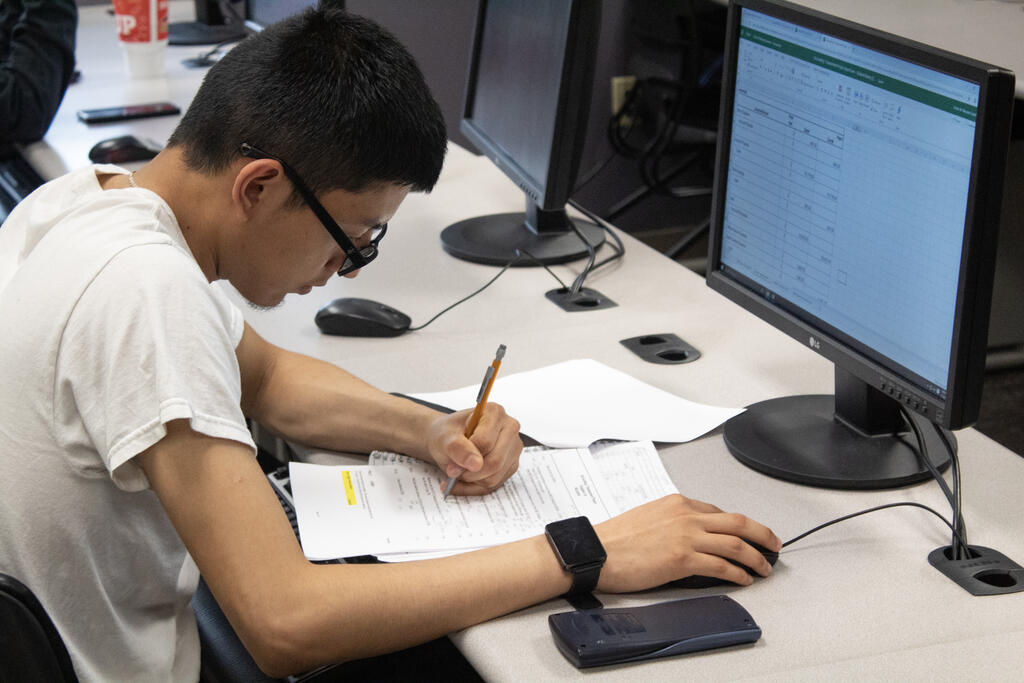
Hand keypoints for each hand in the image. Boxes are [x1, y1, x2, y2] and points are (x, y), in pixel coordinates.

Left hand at [426, 403, 521, 495]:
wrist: (448, 440)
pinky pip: (494, 485)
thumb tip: (476, 464)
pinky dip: (475, 487)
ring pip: (495, 477)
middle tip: (452, 471)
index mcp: (495, 413)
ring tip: (458, 471)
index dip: (465, 456)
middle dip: (469, 472)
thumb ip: (458, 448)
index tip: (451, 462)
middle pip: (495, 462)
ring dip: (471, 481)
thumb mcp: (444, 438)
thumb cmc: (448, 434)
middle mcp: (509, 429)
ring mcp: (513, 448)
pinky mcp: (511, 465)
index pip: (485, 443)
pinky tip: (463, 481)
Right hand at [594, 494, 781, 591]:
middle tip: (774, 544)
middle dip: (762, 534)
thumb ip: (672, 521)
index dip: (739, 526)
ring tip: (764, 567)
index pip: (718, 512)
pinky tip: (744, 579)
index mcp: (677, 503)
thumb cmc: (615, 539)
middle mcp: (686, 516)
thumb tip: (689, 537)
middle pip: (738, 522)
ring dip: (756, 558)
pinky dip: (738, 574)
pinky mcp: (683, 559)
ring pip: (735, 545)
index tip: (748, 534)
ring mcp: (686, 536)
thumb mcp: (649, 516)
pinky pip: (722, 566)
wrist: (597, 552)